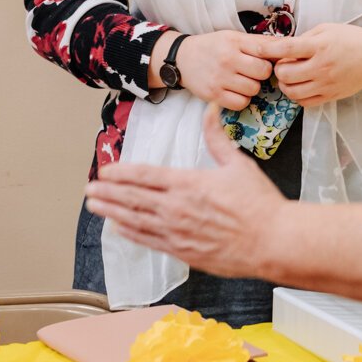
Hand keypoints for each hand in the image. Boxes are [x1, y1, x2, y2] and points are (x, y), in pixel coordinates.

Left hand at [85, 107, 288, 278]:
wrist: (272, 242)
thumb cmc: (259, 203)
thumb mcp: (238, 164)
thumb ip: (216, 138)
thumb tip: (210, 109)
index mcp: (188, 183)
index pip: (145, 176)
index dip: (121, 173)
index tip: (105, 170)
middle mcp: (176, 208)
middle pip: (132, 198)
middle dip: (108, 192)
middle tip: (89, 188)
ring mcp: (177, 232)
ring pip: (135, 220)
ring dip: (112, 211)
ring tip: (94, 205)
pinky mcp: (183, 252)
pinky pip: (148, 241)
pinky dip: (130, 234)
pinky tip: (118, 228)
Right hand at [159, 30, 279, 109]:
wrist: (183, 58)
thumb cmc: (213, 47)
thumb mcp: (234, 37)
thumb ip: (259, 42)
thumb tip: (288, 44)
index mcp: (235, 41)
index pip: (266, 49)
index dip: (275, 57)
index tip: (274, 61)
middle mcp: (228, 59)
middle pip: (263, 72)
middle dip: (262, 74)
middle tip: (253, 72)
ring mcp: (220, 78)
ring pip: (254, 89)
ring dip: (252, 88)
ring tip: (242, 81)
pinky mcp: (214, 95)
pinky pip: (241, 103)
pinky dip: (241, 99)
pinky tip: (235, 91)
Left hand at [268, 23, 361, 105]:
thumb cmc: (351, 40)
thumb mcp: (327, 29)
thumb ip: (305, 37)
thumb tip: (283, 45)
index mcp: (320, 46)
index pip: (287, 49)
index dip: (268, 50)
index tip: (257, 49)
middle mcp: (321, 67)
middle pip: (285, 75)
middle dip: (278, 70)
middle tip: (283, 64)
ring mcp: (326, 84)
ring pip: (292, 92)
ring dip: (285, 85)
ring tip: (290, 77)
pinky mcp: (331, 96)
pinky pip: (305, 102)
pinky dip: (297, 96)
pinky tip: (301, 86)